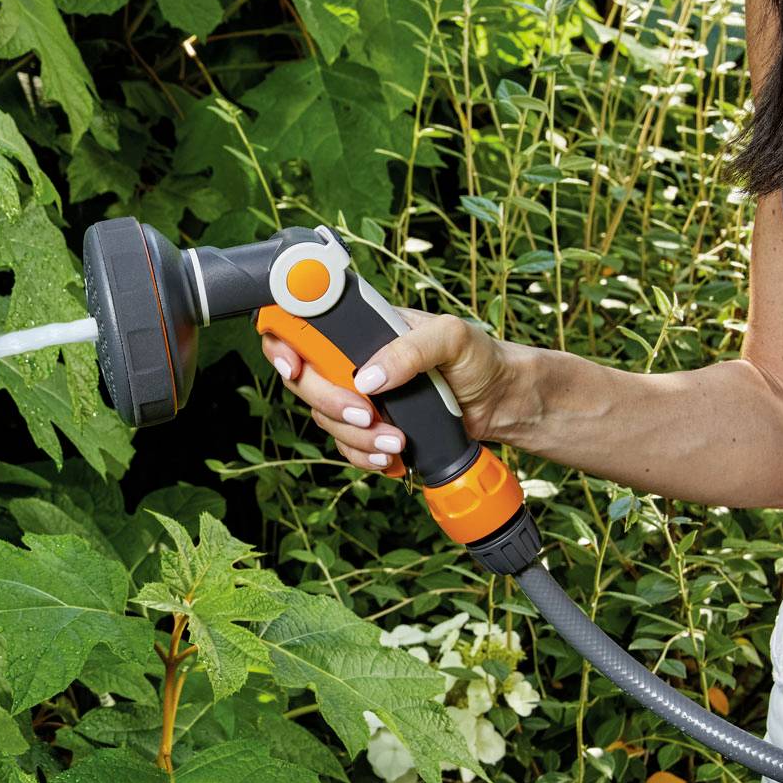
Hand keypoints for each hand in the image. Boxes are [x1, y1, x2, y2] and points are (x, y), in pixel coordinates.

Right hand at [261, 307, 517, 472]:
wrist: (500, 400)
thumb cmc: (478, 356)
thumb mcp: (452, 337)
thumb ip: (409, 350)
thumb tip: (367, 378)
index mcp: (361, 327)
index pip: (302, 327)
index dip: (282, 345)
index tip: (294, 367)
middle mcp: (351, 358)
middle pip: (304, 380)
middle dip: (330, 403)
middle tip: (367, 415)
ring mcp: (357, 394)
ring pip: (323, 418)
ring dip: (355, 436)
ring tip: (396, 441)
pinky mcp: (369, 426)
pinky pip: (344, 445)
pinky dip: (363, 455)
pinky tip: (390, 455)